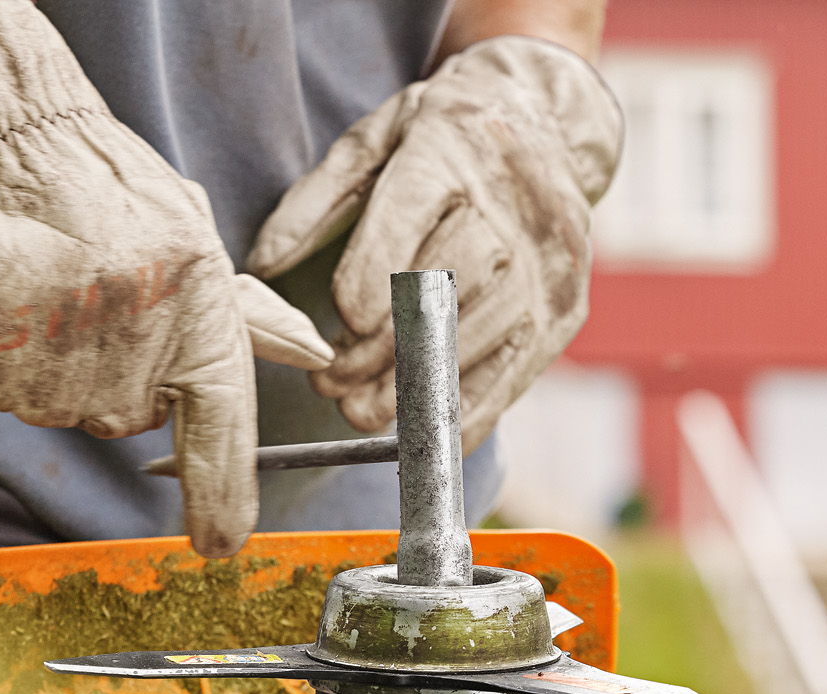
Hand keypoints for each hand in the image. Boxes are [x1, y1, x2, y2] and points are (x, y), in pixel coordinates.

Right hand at [0, 0, 330, 558]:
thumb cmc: (101, 181)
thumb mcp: (192, 235)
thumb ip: (246, 312)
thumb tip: (316, 354)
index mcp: (195, 317)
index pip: (220, 433)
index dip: (221, 498)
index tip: (218, 547)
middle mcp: (129, 352)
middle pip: (125, 418)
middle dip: (114, 374)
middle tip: (93, 298)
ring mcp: (50, 366)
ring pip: (60, 409)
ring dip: (51, 365)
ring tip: (45, 286)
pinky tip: (3, 295)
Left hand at [247, 37, 620, 453]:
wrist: (548, 126)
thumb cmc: (442, 138)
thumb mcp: (373, 141)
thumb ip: (314, 201)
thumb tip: (262, 266)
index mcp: (451, 150)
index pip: (410, 220)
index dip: (369, 280)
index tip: (339, 320)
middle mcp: (511, 208)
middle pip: (440, 293)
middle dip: (376, 352)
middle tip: (330, 384)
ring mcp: (548, 265)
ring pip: (472, 341)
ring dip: (409, 390)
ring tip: (360, 410)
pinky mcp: (564, 311)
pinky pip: (512, 375)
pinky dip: (464, 415)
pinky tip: (421, 434)